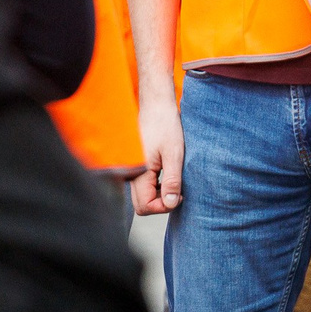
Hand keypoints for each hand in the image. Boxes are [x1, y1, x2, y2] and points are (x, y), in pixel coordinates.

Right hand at [132, 94, 184, 214]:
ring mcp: (132, 170)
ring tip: (175, 178)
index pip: (145, 207)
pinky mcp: (136, 165)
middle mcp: (131, 174)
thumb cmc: (165, 125)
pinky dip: (156, 184)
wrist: (156, 104)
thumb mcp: (174, 154)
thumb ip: (172, 181)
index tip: (179, 194)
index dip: (164, 206)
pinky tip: (168, 172)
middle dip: (161, 202)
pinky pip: (144, 184)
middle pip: (142, 204)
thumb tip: (171, 204)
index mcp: (138, 173)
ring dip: (159, 193)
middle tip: (178, 188)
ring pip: (143, 195)